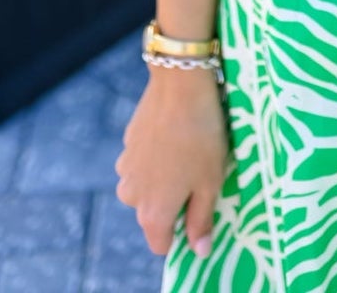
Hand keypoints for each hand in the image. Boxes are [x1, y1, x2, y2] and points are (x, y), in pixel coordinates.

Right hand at [114, 67, 230, 258]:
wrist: (179, 84)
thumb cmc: (201, 137)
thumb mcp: (211, 182)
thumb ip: (202, 219)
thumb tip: (200, 251)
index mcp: (152, 213)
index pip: (161, 244)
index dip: (183, 232)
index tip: (200, 210)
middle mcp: (131, 196)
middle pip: (153, 214)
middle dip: (173, 202)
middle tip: (199, 175)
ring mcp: (125, 168)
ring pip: (146, 187)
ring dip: (163, 178)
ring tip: (188, 152)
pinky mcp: (126, 143)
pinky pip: (142, 162)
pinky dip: (157, 156)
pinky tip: (176, 135)